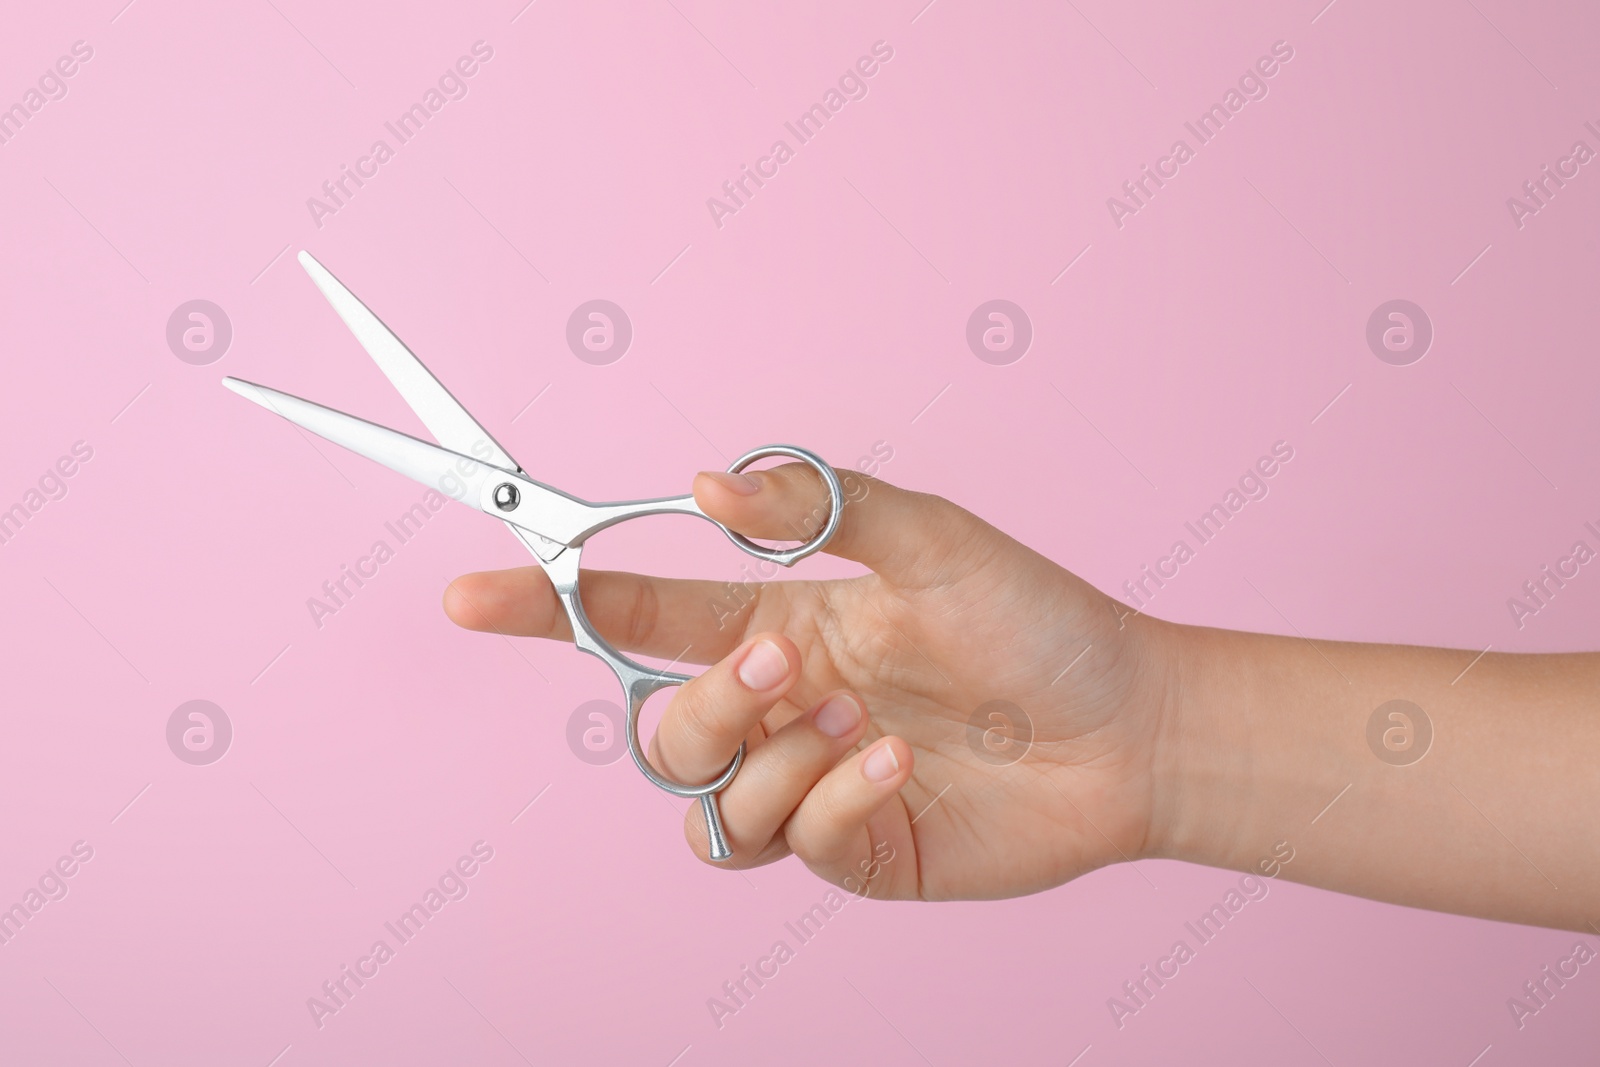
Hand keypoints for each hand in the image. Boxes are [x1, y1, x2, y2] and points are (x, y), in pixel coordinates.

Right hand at [442, 465, 1176, 899]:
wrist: (1127, 728)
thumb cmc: (1037, 622)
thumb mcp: (933, 539)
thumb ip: (818, 509)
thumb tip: (705, 484)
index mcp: (781, 622)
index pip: (640, 616)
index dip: (553, 605)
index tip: (474, 592)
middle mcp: (781, 706)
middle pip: (661, 727)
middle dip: (704, 703)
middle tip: (782, 668)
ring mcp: (811, 783)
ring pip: (704, 797)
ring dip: (765, 758)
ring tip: (857, 721)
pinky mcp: (850, 849)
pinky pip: (780, 845)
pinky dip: (825, 802)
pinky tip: (895, 764)